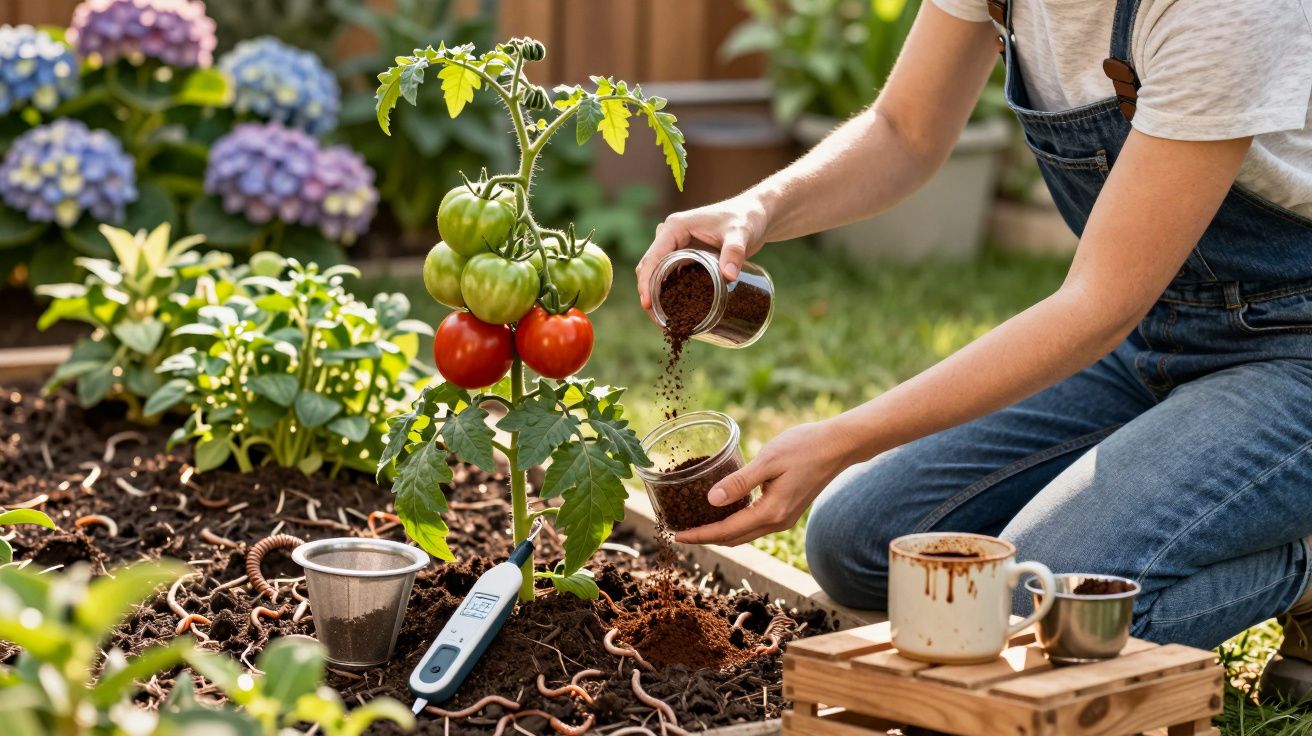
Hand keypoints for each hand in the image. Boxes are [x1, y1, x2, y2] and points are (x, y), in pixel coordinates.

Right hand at [636, 194, 768, 310]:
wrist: (755, 215)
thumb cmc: (746, 218)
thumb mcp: (740, 234)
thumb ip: (734, 252)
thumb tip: (729, 277)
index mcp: (675, 227)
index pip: (652, 257)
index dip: (646, 282)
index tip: (647, 305)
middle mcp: (671, 236)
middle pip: (649, 267)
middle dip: (649, 293)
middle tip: (659, 321)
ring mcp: (678, 246)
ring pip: (657, 273)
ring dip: (657, 295)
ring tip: (665, 322)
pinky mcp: (687, 256)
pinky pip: (671, 276)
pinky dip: (669, 292)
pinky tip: (676, 311)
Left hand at [673, 421, 853, 545]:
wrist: (838, 446)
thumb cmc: (804, 447)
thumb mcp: (768, 461)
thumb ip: (740, 482)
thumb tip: (711, 501)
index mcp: (771, 512)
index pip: (726, 532)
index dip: (699, 535)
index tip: (675, 535)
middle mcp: (777, 522)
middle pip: (734, 539)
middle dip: (706, 538)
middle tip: (679, 532)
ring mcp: (784, 519)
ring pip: (744, 534)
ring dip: (720, 533)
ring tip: (696, 525)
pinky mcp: (787, 511)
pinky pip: (754, 525)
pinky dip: (735, 524)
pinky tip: (723, 513)